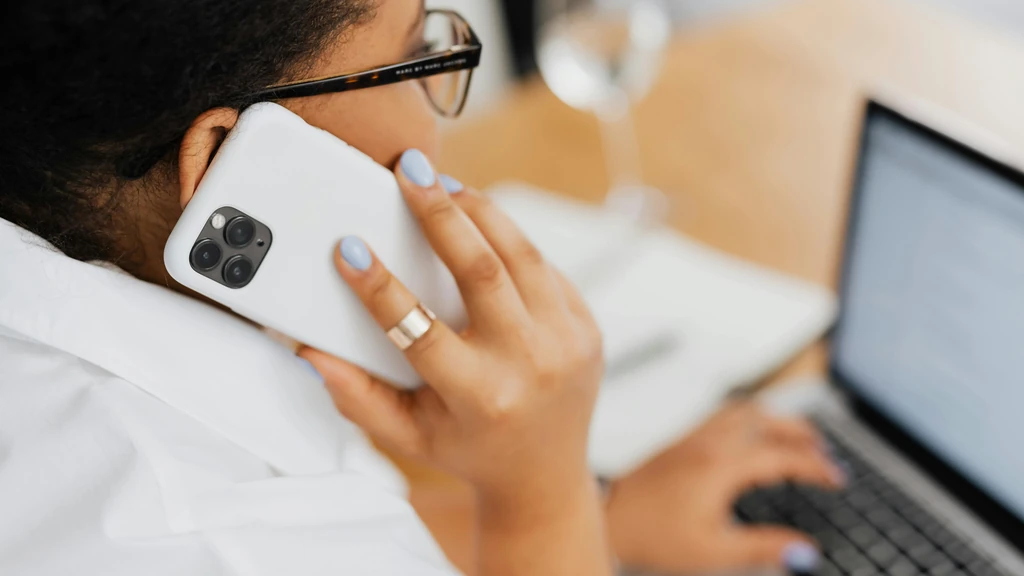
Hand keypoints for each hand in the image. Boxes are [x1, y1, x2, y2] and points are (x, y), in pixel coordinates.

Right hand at [301, 151, 611, 575]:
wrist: (546, 475)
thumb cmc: (471, 450)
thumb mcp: (408, 437)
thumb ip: (357, 397)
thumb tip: (310, 352)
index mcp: (481, 398)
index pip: (422, 331)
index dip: (379, 288)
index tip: (348, 248)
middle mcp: (531, 364)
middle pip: (482, 270)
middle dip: (439, 213)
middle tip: (409, 172)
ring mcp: (567, 340)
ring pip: (519, 253)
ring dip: (477, 211)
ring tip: (442, 184)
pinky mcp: (586, 324)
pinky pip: (543, 267)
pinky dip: (507, 239)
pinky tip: (476, 221)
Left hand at [606, 402, 845, 574]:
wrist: (609, 521)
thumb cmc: (652, 537)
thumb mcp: (714, 552)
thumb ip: (764, 549)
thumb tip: (805, 552)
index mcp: (720, 466)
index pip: (782, 455)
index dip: (817, 466)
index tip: (837, 478)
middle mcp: (707, 443)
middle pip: (767, 419)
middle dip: (803, 432)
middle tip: (826, 454)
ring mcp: (692, 437)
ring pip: (744, 410)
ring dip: (776, 419)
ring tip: (798, 438)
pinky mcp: (681, 440)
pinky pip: (724, 414)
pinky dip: (750, 418)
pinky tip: (754, 436)